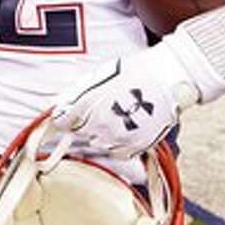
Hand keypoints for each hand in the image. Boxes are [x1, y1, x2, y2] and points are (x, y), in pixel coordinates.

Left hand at [50, 43, 198, 158]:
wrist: (166, 78)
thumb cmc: (132, 72)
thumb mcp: (99, 75)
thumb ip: (74, 94)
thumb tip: (58, 107)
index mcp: (85, 103)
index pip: (61, 121)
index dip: (65, 117)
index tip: (70, 114)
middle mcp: (98, 123)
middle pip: (80, 133)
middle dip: (86, 123)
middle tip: (103, 109)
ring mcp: (116, 136)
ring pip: (98, 144)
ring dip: (102, 134)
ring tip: (119, 116)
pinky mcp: (134, 145)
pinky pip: (117, 153)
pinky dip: (119, 144)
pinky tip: (128, 128)